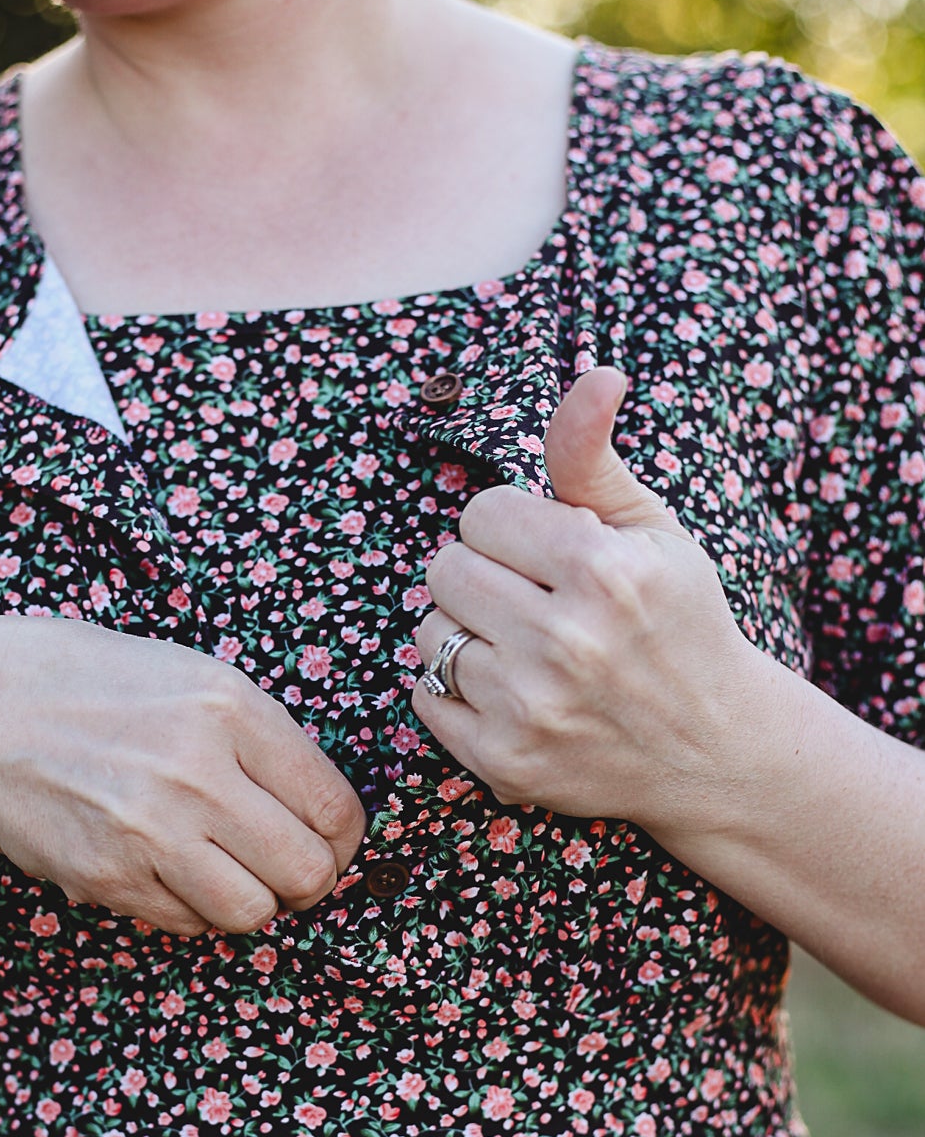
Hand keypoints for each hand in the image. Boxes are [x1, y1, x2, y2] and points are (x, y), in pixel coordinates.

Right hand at [0, 615, 367, 936]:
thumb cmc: (100, 693)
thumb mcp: (194, 679)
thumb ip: (265, 742)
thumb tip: (332, 820)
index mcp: (231, 708)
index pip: (335, 808)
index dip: (343, 841)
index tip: (327, 843)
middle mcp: (197, 769)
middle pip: (307, 870)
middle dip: (306, 880)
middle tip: (283, 869)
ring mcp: (150, 828)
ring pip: (254, 911)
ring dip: (252, 903)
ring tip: (228, 873)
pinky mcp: (109, 875)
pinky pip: (190, 925)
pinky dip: (192, 910)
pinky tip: (167, 870)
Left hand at [411, 366, 758, 832]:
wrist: (714, 750)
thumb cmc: (678, 623)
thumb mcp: (652, 531)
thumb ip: (595, 456)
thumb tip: (595, 374)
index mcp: (603, 571)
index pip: (481, 515)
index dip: (511, 528)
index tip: (549, 554)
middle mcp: (565, 642)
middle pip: (444, 570)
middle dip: (483, 575)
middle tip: (533, 600)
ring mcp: (531, 708)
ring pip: (428, 633)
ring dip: (466, 633)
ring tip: (525, 648)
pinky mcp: (504, 762)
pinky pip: (423, 696)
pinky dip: (454, 690)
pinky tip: (512, 692)